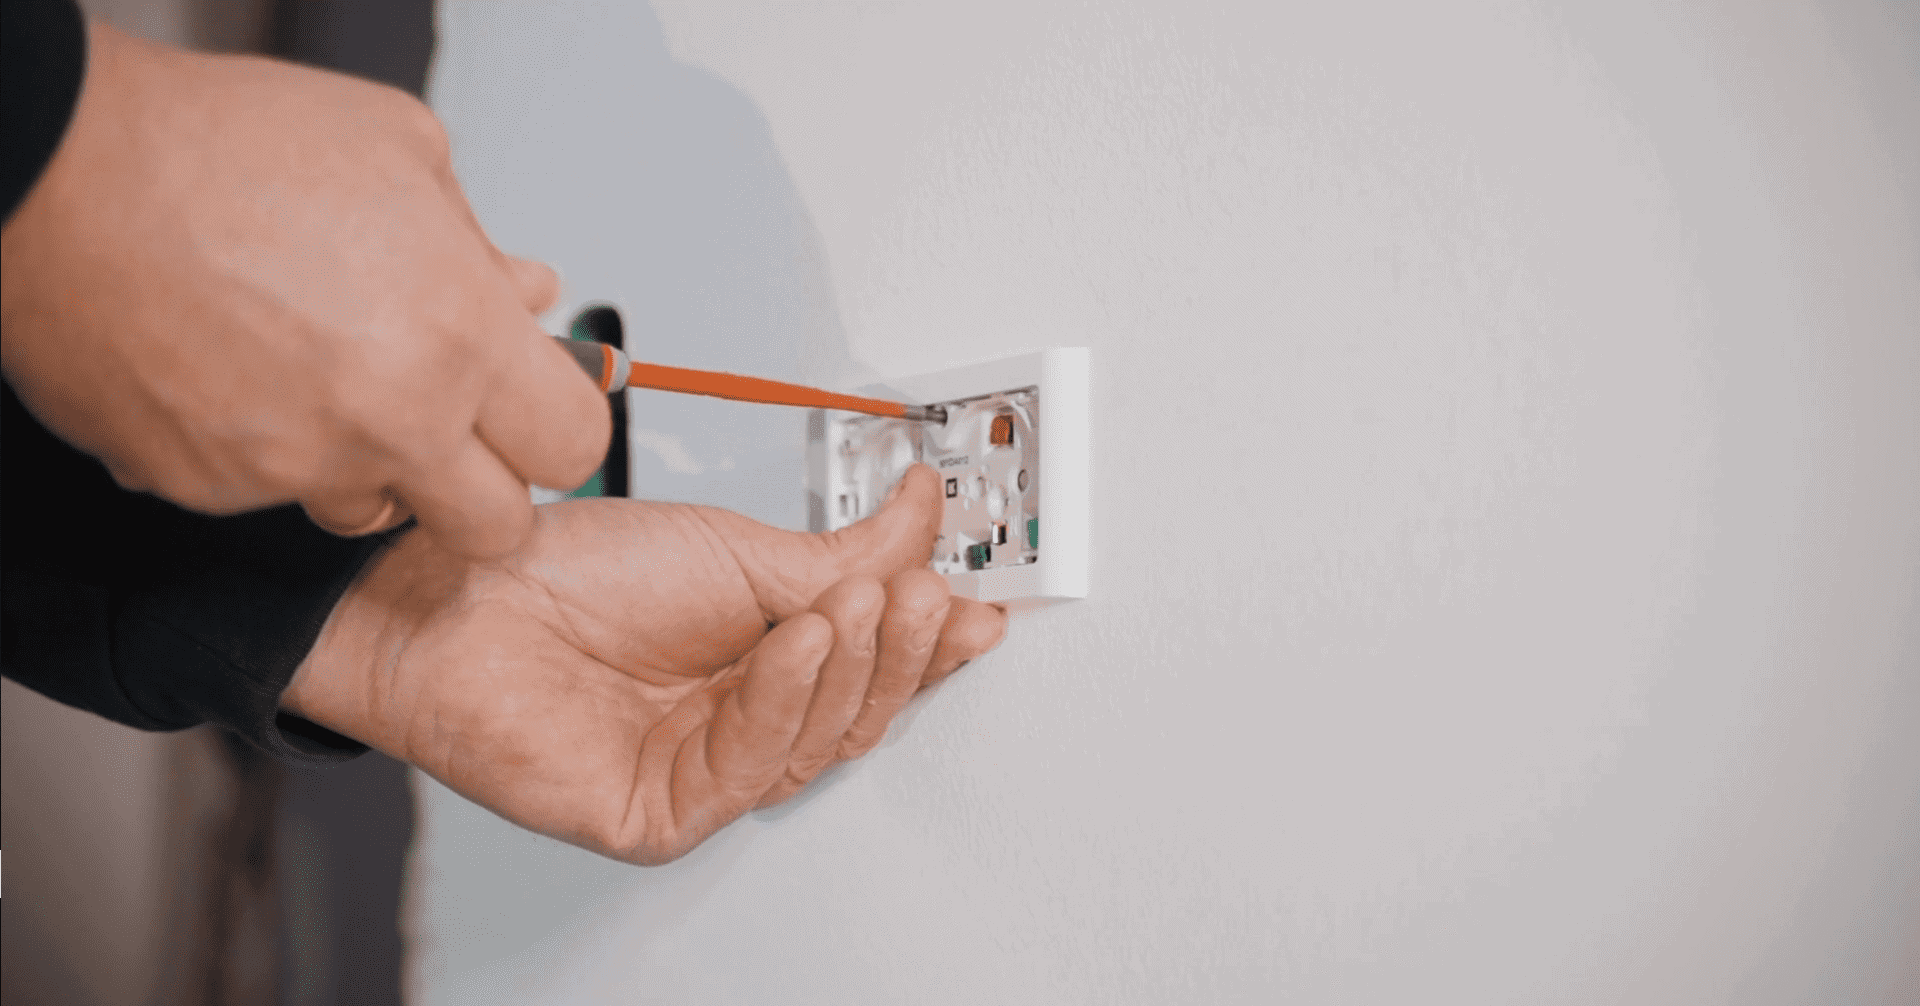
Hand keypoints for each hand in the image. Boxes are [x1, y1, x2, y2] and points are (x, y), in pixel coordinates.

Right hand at [0, 24, 606, 557]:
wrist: (59, 172)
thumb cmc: (222, 147)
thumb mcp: (401, 154)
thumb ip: (480, 247)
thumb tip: (527, 294)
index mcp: (461, 336)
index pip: (573, 446)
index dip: (559, 425)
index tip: (538, 407)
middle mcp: (391, 419)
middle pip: (496, 525)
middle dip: (485, 483)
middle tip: (457, 424)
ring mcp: (297, 465)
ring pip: (373, 514)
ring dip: (373, 467)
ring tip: (328, 377)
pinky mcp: (209, 488)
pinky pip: (269, 494)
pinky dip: (267, 450)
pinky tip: (245, 373)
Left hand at [281, 465, 1006, 863]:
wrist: (457, 590)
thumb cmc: (572, 568)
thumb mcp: (737, 547)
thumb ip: (843, 554)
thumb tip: (925, 516)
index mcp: (766, 659)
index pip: (870, 665)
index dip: (927, 641)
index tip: (974, 605)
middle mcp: (740, 721)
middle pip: (856, 712)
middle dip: (900, 652)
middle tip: (921, 594)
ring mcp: (702, 771)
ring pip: (815, 744)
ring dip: (848, 668)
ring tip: (857, 604)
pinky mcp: (662, 814)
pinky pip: (746, 769)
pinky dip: (783, 699)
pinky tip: (797, 644)